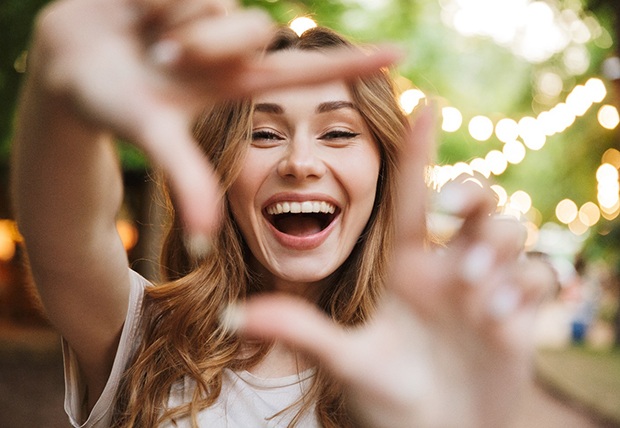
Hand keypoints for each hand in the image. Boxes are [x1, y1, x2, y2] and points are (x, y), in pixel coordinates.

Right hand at [28, 0, 398, 233]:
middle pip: (253, 30)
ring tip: (145, 40)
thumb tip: (203, 241)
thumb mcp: (152, 137)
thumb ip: (185, 179)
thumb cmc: (107, 106)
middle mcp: (231, 48)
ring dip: (173, 23)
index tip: (400, 56)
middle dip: (206, 44)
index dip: (352, 66)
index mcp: (236, 84)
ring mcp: (210, 15)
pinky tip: (135, 12)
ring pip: (218, 5)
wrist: (65, 65)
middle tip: (162, 59)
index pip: (305, 74)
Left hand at [231, 106, 553, 426]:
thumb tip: (235, 315)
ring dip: (495, 251)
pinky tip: (496, 318)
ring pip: (509, 232)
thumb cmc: (388, 399)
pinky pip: (536, 278)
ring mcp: (485, 288)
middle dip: (469, 194)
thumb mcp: (345, 362)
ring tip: (471, 293)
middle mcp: (446, 268)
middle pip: (474, 201)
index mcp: (405, 268)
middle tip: (449, 213)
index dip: (417, 151)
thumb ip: (300, 332)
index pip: (410, 198)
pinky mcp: (518, 314)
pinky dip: (522, 288)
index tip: (420, 103)